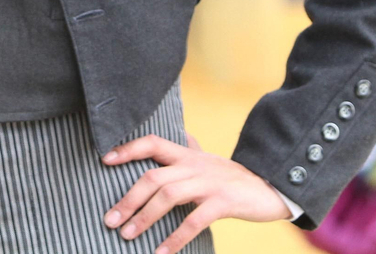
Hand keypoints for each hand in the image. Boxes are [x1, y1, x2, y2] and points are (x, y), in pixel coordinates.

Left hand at [102, 133, 292, 253]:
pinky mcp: (223, 202)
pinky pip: (194, 220)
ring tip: (127, 236)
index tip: (104, 160)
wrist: (271, 187)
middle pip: (153, 177)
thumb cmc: (232, 177)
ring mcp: (209, 183)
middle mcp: (194, 165)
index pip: (152, 143)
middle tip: (109, 220)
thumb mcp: (208, 160)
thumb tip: (181, 134)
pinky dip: (175, 238)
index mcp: (187, 155)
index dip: (128, 149)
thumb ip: (191, 149)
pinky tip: (161, 252)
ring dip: (144, 217)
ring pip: (168, 196)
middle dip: (128, 199)